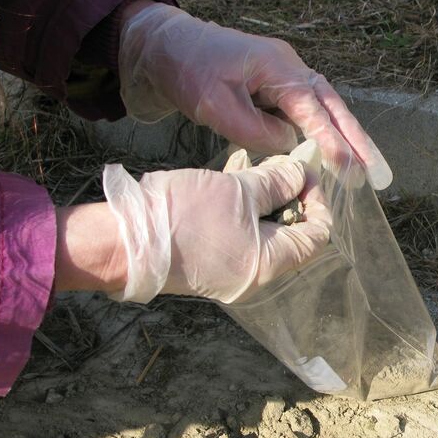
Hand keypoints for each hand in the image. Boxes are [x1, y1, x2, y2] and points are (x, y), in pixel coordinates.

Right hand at [102, 153, 330, 303]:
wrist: (119, 241)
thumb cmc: (184, 217)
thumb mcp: (237, 191)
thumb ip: (276, 181)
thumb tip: (301, 173)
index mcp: (269, 264)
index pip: (316, 236)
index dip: (317, 201)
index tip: (306, 171)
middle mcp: (254, 274)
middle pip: (290, 232)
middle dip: (289, 193)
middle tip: (280, 162)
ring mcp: (230, 269)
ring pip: (261, 228)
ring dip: (262, 194)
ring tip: (252, 162)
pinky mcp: (208, 259)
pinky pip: (238, 231)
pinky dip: (241, 204)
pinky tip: (232, 173)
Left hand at [118, 2, 392, 189]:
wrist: (165, 47)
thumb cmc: (187, 71)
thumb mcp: (215, 105)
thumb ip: (255, 129)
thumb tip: (290, 145)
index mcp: (277, 66)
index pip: (312, 109)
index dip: (332, 140)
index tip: (348, 167)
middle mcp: (289, 68)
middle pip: (332, 105)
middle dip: (356, 138)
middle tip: (377, 171)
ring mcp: (284, 75)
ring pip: (324, 108)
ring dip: (345, 136)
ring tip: (365, 168)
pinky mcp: (275, 86)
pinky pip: (307, 111)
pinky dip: (323, 131)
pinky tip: (334, 153)